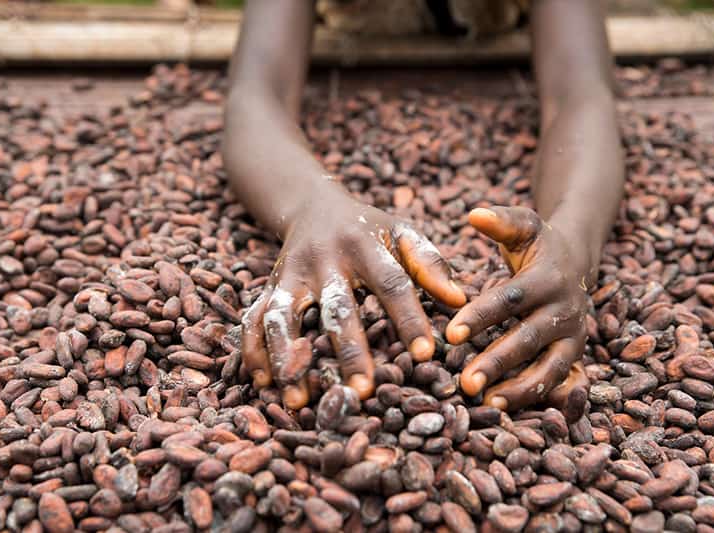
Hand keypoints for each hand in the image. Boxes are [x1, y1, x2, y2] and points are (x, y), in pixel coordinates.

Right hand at [242, 190, 466, 408]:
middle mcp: (324, 259)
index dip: (408, 317)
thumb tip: (459, 300)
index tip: (425, 354)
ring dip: (288, 356)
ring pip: (283, 315)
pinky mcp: (270, 285)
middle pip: (336, 307)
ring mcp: (291, 273)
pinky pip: (254, 318)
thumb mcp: (400, 232)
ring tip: (297, 397)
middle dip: (348, 350)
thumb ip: (429, 263)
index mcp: (365, 246)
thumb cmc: (368, 229)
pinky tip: (262, 381)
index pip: (391, 282)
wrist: (312, 205)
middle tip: (361, 391)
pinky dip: (253, 350)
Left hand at [446, 206, 590, 417]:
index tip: (451, 335)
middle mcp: (564, 310)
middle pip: (529, 339)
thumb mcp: (524, 226)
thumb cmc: (538, 245)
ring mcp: (574, 335)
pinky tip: (502, 406)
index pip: (510, 300)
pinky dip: (533, 396)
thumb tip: (474, 214)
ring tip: (488, 403)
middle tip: (465, 381)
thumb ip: (500, 221)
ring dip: (520, 388)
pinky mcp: (575, 354)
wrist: (578, 261)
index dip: (481, 317)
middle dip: (497, 361)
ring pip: (550, 367)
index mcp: (547, 279)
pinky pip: (556, 380)